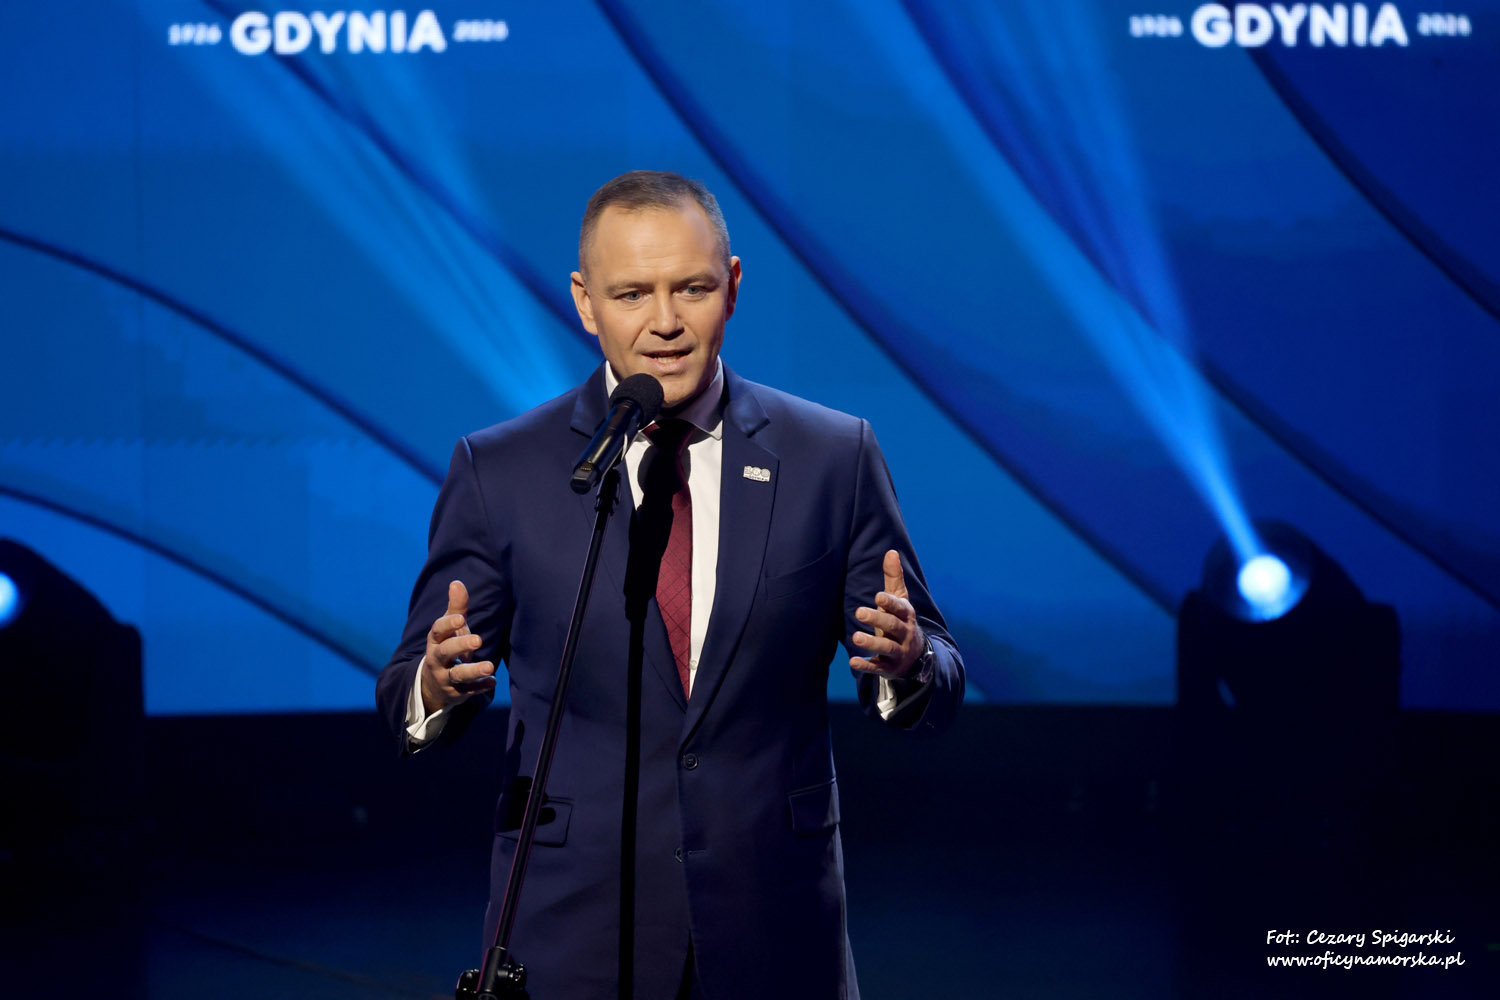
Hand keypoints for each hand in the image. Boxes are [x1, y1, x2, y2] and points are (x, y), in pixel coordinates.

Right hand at [419, 580, 496, 713]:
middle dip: (460, 645)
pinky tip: (492, 682)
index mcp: (436, 640)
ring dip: (473, 671)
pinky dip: (480, 687)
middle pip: (445, 652)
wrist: (433, 682)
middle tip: (479, 640)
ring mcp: (445, 677)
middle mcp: (437, 659)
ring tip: (490, 667)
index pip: (438, 631)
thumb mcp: (450, 628)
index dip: (448, 624)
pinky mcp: (456, 692)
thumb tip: (456, 582)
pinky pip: (468, 691)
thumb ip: (456, 607)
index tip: (461, 618)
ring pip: (457, 675)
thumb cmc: (447, 646)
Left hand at [849, 550, 924, 680]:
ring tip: (855, 638)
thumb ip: (894, 578)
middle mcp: (904, 633)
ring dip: (871, 643)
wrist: (916, 656)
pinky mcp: (889, 667)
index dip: (890, 603)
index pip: (900, 607)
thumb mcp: (900, 600)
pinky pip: (878, 667)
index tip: (878, 596)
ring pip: (886, 648)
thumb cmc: (900, 621)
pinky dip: (866, 665)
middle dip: (877, 620)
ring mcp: (898, 652)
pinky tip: (853, 662)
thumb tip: (891, 551)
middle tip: (859, 612)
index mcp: (906, 615)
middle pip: (892, 626)